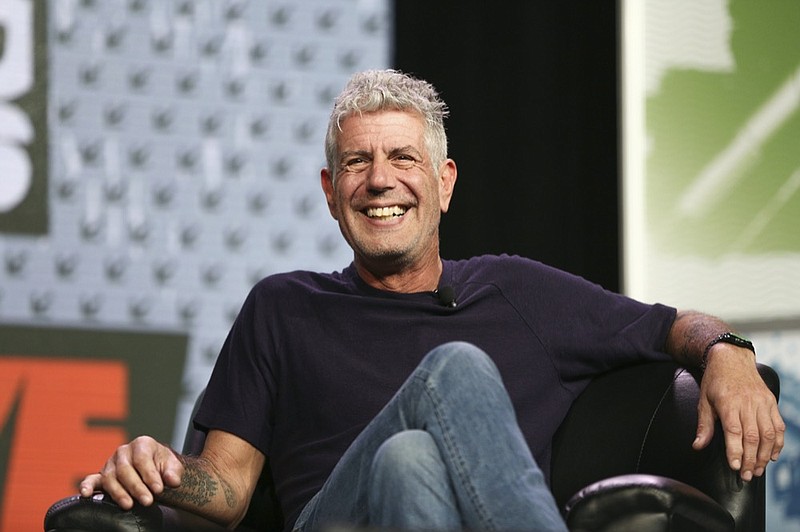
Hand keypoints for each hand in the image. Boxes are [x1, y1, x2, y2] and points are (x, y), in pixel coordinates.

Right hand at [79, 435, 183, 508]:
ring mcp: (111, 463)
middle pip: (126, 470)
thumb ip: (173, 472)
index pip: (143, 459)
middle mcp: (123, 451)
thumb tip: (172, 481)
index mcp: (142, 444)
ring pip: (110, 478)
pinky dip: (87, 486)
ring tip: (129, 505)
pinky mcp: (101, 476)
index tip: (158, 489)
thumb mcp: (173, 467)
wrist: (155, 470)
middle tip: (148, 501)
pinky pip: (91, 479)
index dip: (150, 475)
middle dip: (137, 487)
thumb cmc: (163, 467)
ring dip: (119, 493)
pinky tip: (86, 494)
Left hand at [693, 345, 784, 480]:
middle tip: (747, 476)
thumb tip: (697, 445)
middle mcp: (748, 403)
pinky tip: (772, 455)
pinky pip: (778, 426)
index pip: (734, 432)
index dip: (736, 451)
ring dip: (764, 455)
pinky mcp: (771, 402)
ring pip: (768, 434)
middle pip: (753, 436)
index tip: (735, 467)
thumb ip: (704, 425)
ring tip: (758, 470)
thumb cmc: (715, 381)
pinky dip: (777, 443)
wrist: (732, 358)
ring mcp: (762, 403)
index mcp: (729, 403)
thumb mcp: (703, 400)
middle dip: (750, 459)